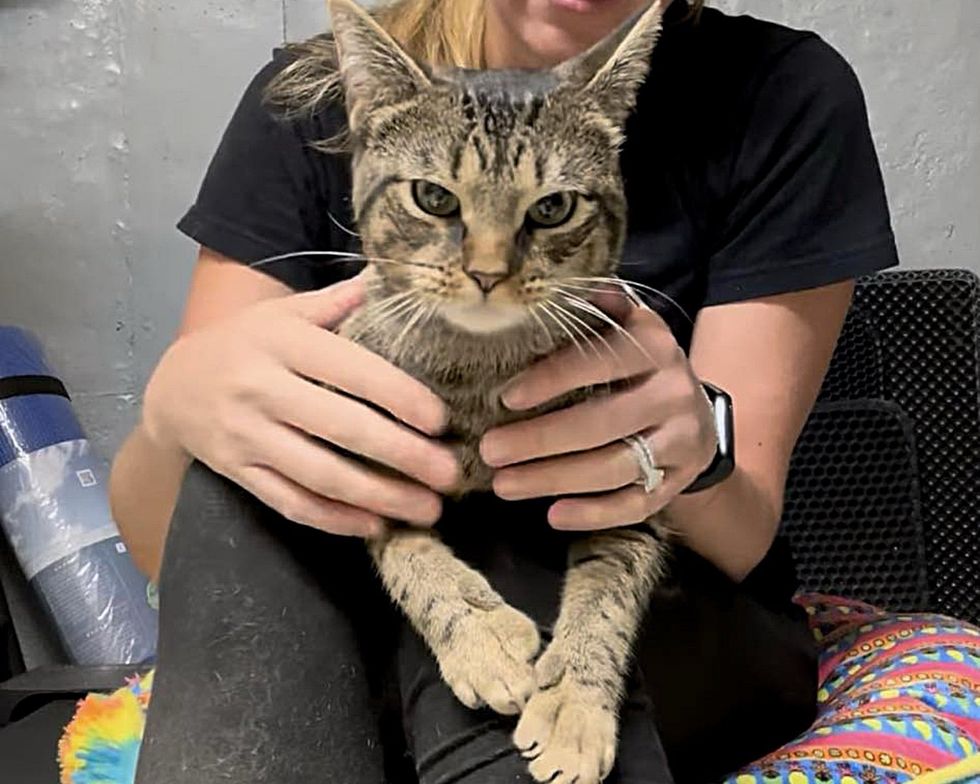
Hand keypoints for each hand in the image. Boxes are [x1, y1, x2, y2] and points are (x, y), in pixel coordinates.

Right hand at [142, 276, 457, 536]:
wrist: (171, 386)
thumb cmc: (244, 343)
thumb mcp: (283, 313)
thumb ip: (336, 302)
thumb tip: (390, 278)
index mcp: (282, 342)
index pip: (351, 370)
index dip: (399, 397)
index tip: (441, 420)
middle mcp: (262, 388)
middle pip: (342, 428)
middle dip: (403, 455)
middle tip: (450, 473)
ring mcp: (247, 436)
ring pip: (320, 475)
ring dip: (379, 497)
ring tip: (428, 509)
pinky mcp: (238, 473)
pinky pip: (291, 502)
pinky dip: (335, 520)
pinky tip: (375, 526)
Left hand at [480, 300, 716, 529]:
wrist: (697, 412)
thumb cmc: (637, 365)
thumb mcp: (626, 326)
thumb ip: (596, 310)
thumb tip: (557, 286)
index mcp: (656, 347)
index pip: (601, 360)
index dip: (553, 378)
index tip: (505, 397)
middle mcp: (674, 394)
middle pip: (603, 423)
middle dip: (540, 440)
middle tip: (490, 451)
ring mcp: (681, 442)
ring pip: (614, 468)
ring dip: (554, 480)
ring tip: (503, 485)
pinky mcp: (677, 482)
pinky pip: (636, 504)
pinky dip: (594, 514)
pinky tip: (553, 514)